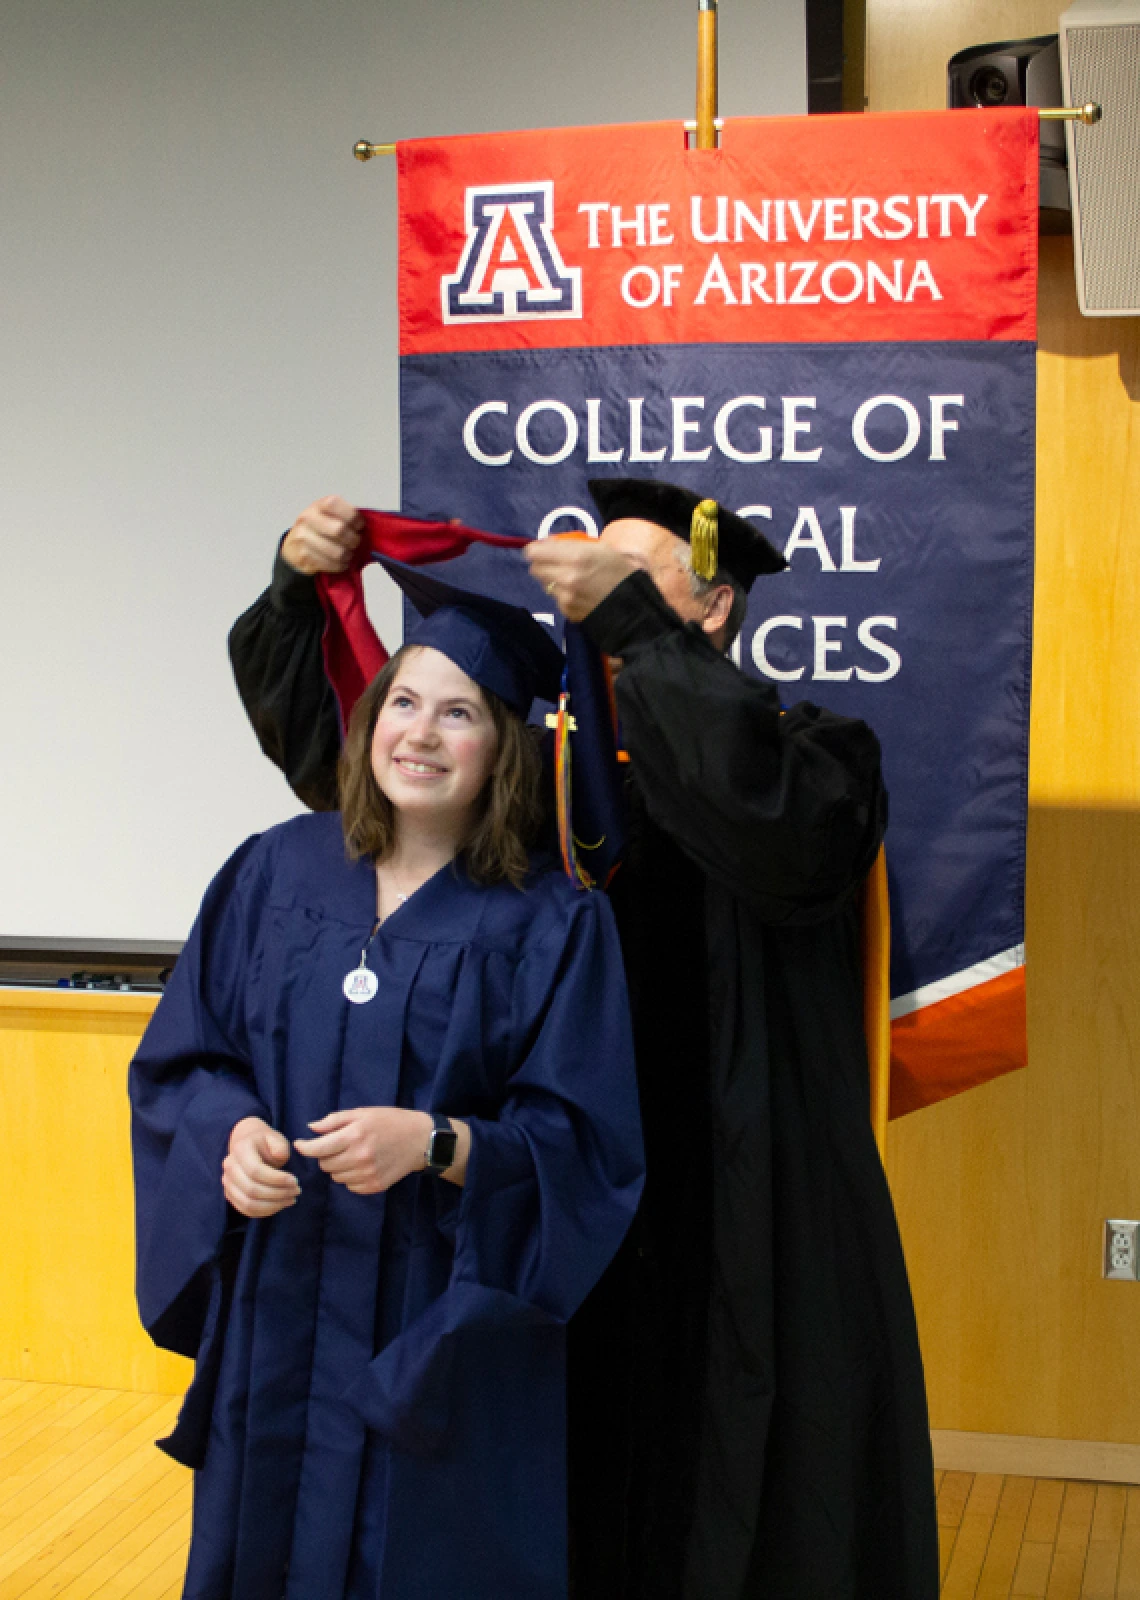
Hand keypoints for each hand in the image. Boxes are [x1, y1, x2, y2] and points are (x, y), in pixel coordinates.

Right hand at [222, 1117, 299, 1217]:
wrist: (248, 1144)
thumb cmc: (265, 1142)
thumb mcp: (275, 1137)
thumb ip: (279, 1146)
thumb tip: (280, 1157)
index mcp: (240, 1150)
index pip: (255, 1171)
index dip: (276, 1179)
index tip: (295, 1181)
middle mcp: (230, 1167)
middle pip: (252, 1190)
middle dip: (278, 1194)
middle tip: (297, 1191)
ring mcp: (227, 1183)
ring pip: (249, 1204)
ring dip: (273, 1205)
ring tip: (291, 1199)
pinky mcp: (231, 1195)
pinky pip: (247, 1210)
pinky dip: (265, 1211)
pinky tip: (280, 1204)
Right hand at [280, 495, 362, 574]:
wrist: (294, 546)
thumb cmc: (320, 529)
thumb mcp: (330, 516)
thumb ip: (346, 517)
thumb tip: (367, 527)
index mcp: (318, 505)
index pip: (335, 504)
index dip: (352, 516)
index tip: (359, 525)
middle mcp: (307, 518)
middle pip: (339, 530)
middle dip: (353, 540)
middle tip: (355, 543)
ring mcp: (303, 537)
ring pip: (337, 552)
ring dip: (348, 556)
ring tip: (348, 554)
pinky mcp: (303, 556)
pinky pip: (330, 564)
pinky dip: (340, 566)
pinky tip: (340, 563)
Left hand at [294, 1107, 434, 1194]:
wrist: (420, 1140)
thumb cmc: (390, 1121)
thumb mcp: (363, 1113)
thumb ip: (335, 1120)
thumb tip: (310, 1128)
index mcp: (355, 1136)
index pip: (318, 1149)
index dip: (305, 1147)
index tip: (300, 1145)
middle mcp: (360, 1157)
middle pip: (325, 1164)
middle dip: (326, 1155)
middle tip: (339, 1145)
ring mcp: (367, 1174)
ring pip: (336, 1177)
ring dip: (338, 1167)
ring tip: (354, 1155)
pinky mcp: (374, 1186)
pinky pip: (349, 1186)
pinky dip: (351, 1177)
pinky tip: (363, 1166)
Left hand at [524, 537, 637, 621]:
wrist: (633, 606)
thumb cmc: (620, 572)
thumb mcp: (601, 548)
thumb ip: (571, 544)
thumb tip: (547, 543)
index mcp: (577, 556)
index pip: (535, 552)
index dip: (537, 549)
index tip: (543, 550)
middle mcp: (567, 576)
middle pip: (535, 569)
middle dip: (543, 564)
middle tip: (556, 564)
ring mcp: (565, 596)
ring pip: (545, 584)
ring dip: (553, 580)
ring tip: (573, 579)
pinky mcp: (567, 611)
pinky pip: (556, 598)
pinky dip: (563, 595)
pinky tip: (580, 593)